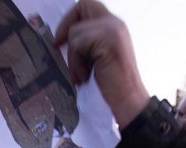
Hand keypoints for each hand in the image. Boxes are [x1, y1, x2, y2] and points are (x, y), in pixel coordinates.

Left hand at [54, 0, 149, 128]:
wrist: (127, 100)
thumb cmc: (110, 84)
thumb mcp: (97, 56)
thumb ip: (87, 42)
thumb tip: (61, 36)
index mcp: (114, 26)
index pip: (88, 5)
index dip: (71, 17)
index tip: (61, 39)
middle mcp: (116, 23)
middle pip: (82, 6)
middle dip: (66, 27)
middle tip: (58, 46)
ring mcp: (113, 30)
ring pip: (76, 31)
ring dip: (72, 57)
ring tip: (81, 74)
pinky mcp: (108, 40)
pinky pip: (78, 44)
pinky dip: (76, 63)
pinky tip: (85, 75)